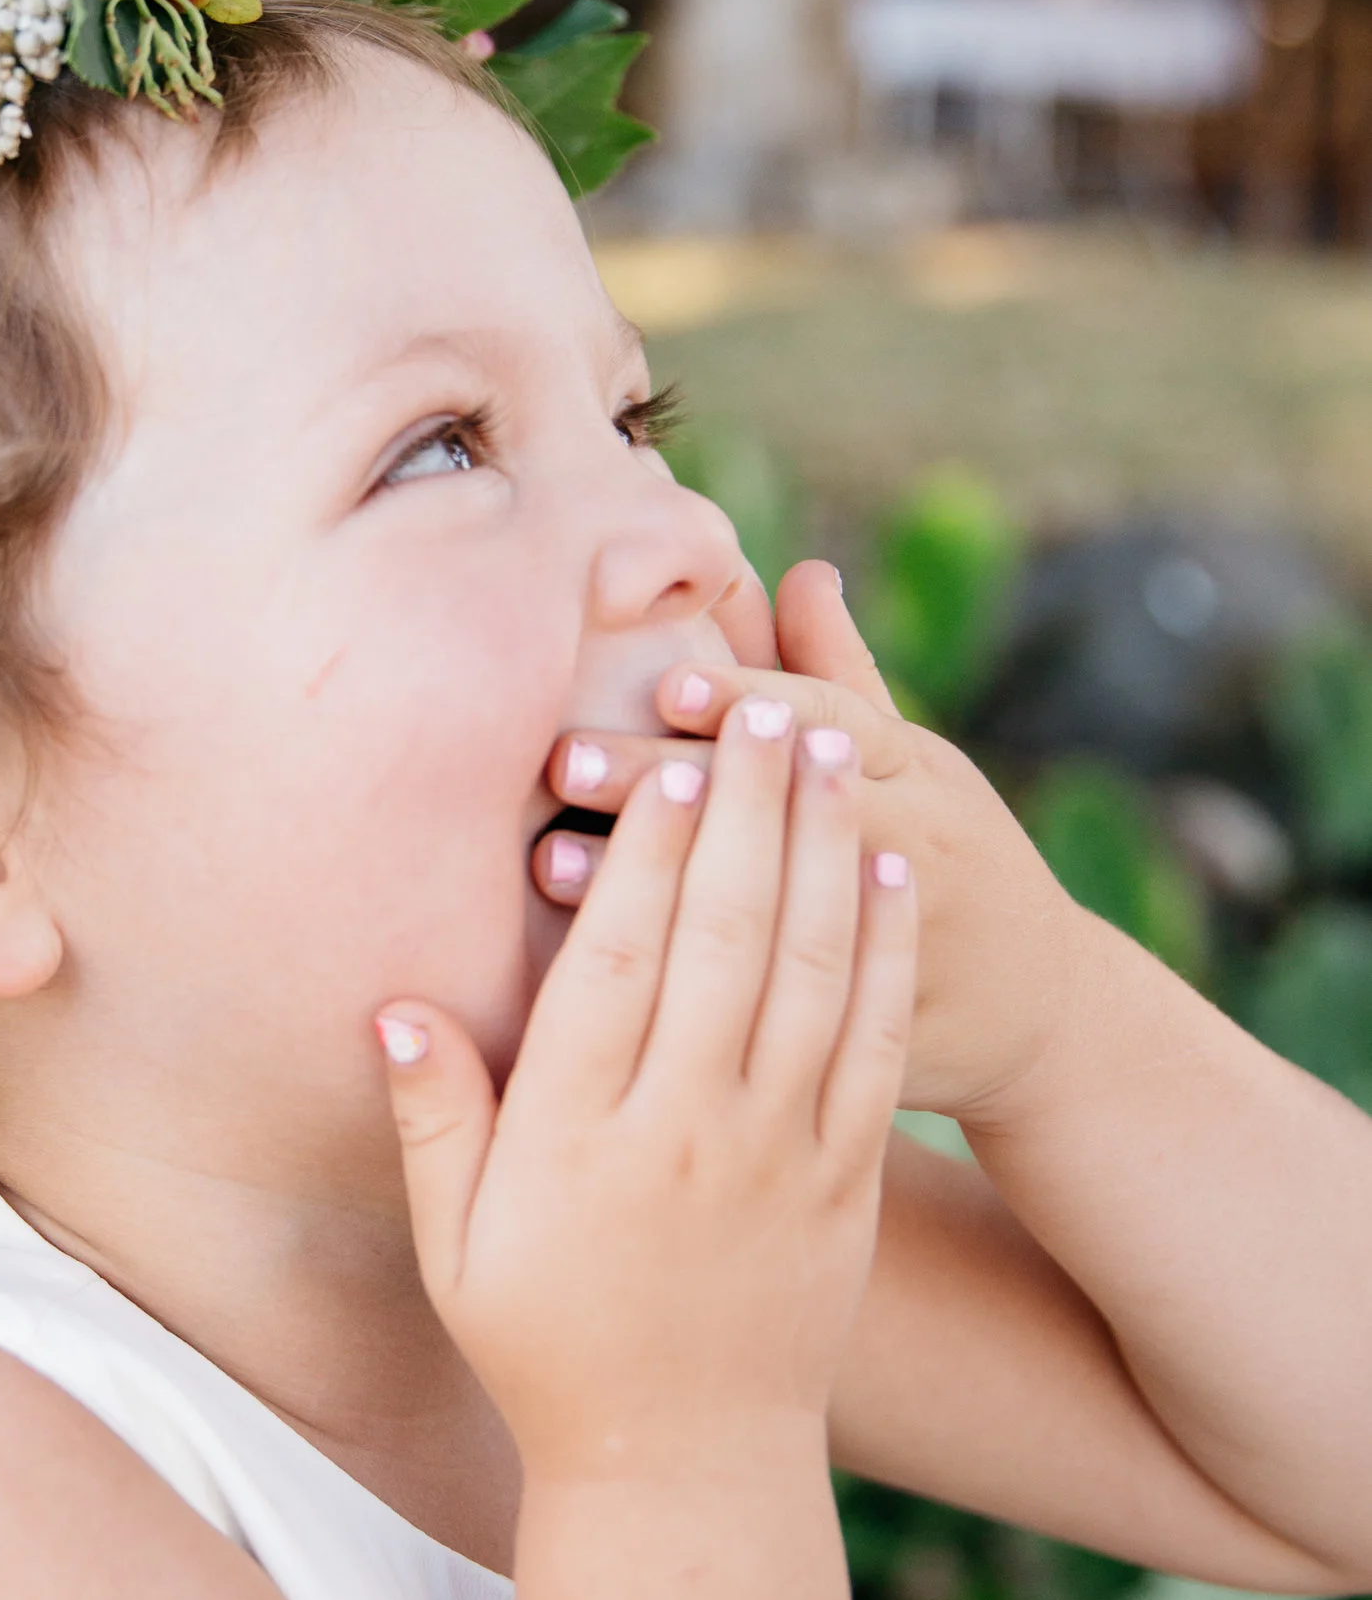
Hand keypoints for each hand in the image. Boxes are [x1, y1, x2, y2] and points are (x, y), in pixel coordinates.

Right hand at [380, 704, 916, 1475]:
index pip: (616, 966)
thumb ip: (432, 1120)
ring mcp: (776, 1156)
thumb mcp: (455, 1248)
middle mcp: (685, 1134)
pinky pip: (873, 1046)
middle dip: (750, 814)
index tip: (667, 765)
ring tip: (830, 748)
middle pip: (725, 943)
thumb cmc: (545, 1347)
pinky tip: (888, 871)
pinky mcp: (845, 1181)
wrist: (684, 1466)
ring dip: (824, 850)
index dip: (647, 859)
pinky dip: (885, 954)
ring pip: (810, 974)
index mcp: (579, 1140)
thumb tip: (393, 1004)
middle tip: (763, 712)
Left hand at [537, 560, 1086, 1128]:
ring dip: (655, 884)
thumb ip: (844, 676)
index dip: (747, 698)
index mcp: (919, 775)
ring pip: (771, 907)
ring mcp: (894, 944)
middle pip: (782, 806)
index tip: (661, 678)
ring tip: (545, 861)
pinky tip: (606, 977)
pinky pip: (774, 1009)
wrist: (1052, 1015)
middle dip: (670, 781)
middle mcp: (912, 848)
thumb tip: (801, 568)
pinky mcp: (866, 1030)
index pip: (829, 720)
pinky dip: (692, 989)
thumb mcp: (919, 767)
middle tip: (562, 756)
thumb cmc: (954, 857)